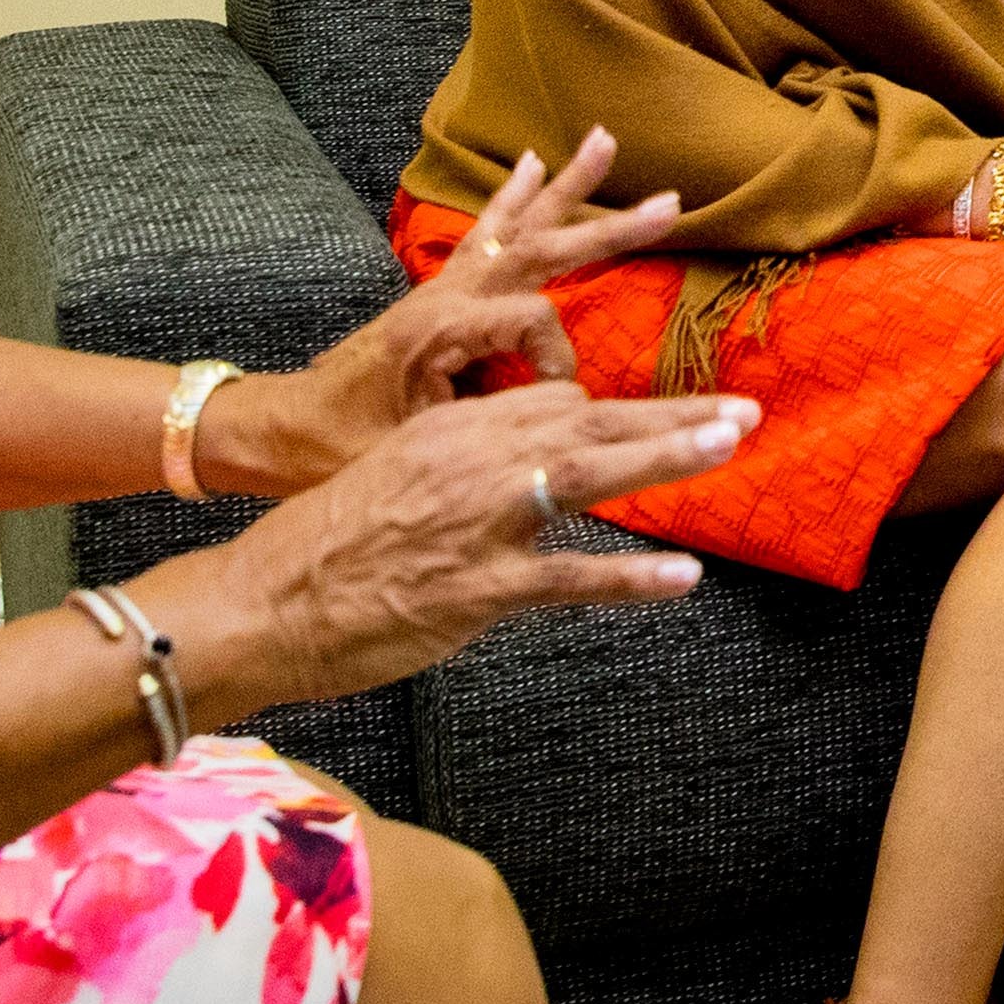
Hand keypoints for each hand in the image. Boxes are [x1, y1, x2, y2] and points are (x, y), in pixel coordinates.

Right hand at [200, 381, 750, 712]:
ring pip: (586, 473)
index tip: (673, 414)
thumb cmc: (320, 548)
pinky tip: (681, 579)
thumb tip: (520, 474)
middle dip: (671, 415)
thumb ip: (461, 466)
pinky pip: (567, 578)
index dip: (620, 410)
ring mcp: (475, 522)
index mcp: (450, 428)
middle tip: (744, 411)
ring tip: (729, 444)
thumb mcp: (394, 477)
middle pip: (588, 421)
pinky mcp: (475, 588)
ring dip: (665, 456)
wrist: (259, 602)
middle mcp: (469, 459)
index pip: (555, 401)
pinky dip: (629, 577)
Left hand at [219, 134, 685, 498]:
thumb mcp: (412, 448)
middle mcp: (445, 295)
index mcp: (441, 328)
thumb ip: (479, 432)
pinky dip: (510, 201)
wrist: (275, 430)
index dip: (557, 362)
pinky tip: (531, 166)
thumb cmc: (335, 445)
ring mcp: (441, 289)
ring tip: (601, 142)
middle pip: (539, 250)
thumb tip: (544, 423)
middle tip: (669, 203)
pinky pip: (482, 237)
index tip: (557, 406)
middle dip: (606, 228)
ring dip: (564, 191)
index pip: (534, 323)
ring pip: (514, 230)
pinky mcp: (436, 295)